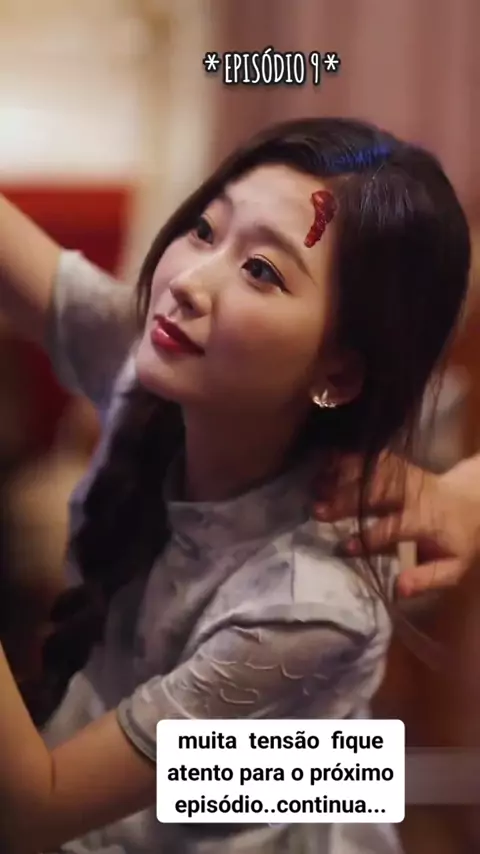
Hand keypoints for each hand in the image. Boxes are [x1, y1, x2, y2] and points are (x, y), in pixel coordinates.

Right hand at [314, 452, 479, 596]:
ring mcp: (406, 475)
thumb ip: (427, 578)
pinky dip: (350, 458)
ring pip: (373, 472)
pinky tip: (327, 460)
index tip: (344, 547)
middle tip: (317, 510)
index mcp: (426, 518)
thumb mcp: (454, 566)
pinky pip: (374, 459)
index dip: (370, 537)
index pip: (395, 526)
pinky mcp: (399, 465)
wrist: (473, 498)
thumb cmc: (457, 538)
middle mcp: (414, 493)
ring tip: (315, 484)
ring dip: (343, 476)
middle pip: (378, 492)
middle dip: (347, 499)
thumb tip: (398, 589)